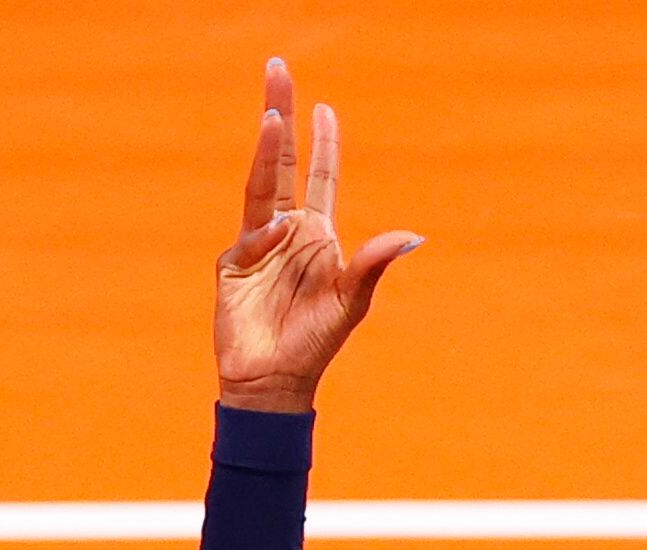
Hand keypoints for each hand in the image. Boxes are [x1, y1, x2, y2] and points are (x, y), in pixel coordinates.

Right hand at [215, 59, 424, 411]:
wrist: (272, 382)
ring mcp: (257, 245)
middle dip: (281, 115)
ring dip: (266, 147)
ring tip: (273, 112)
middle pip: (282, 161)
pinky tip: (270, 247)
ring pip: (260, 184)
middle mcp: (287, 231)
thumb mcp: (350, 302)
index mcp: (317, 234)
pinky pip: (250, 239)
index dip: (324, 142)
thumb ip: (373, 264)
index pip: (322, 176)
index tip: (324, 107)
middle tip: (278, 69)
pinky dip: (261, 239)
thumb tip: (413, 236)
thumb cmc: (314, 345)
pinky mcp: (233, 264)